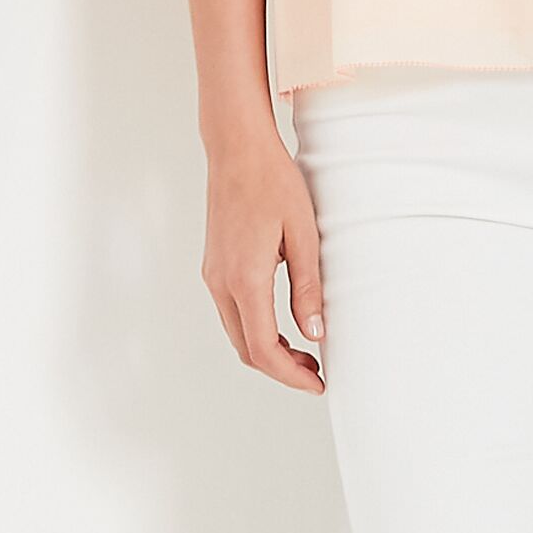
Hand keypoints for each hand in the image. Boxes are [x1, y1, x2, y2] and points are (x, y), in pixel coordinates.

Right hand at [201, 119, 326, 394]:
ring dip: (268, 350)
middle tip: (317, 371)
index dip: (291, 375)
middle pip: (247, 349)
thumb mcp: (304, 236)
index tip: (318, 383)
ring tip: (306, 351)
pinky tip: (283, 324)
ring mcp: (213, 275)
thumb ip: (309, 289)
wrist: (236, 148)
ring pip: (238, 333)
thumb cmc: (273, 183)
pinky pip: (233, 313)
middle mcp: (221, 282)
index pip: (264, 349)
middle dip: (282, 369)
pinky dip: (257, 330)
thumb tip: (316, 334)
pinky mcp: (214, 266)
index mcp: (245, 279)